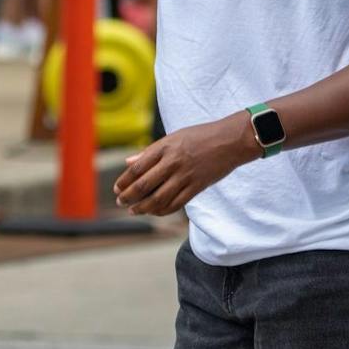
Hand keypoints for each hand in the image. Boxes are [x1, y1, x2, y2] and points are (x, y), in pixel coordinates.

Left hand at [113, 114, 257, 215]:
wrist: (231, 140)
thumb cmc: (201, 136)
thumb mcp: (174, 137)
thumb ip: (150, 151)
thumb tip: (128, 162)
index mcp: (165, 147)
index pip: (137, 168)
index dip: (124, 181)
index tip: (117, 188)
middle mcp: (173, 162)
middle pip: (144, 185)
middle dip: (129, 197)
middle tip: (121, 202)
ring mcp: (186, 176)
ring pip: (158, 198)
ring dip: (143, 207)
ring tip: (134, 210)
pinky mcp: (197, 186)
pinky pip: (176, 203)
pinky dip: (162, 210)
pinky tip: (154, 212)